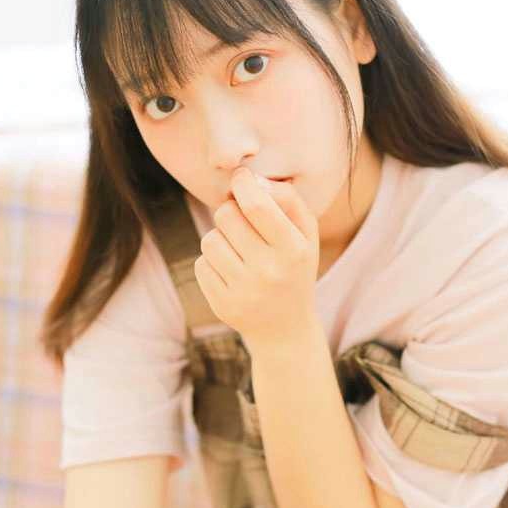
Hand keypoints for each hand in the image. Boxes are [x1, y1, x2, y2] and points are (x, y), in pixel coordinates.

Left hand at [194, 167, 319, 350]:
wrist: (285, 328)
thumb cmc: (294, 268)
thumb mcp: (306, 234)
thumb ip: (287, 199)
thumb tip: (250, 179)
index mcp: (294, 250)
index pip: (256, 205)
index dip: (242, 184)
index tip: (240, 179)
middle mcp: (270, 272)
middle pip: (226, 216)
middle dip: (229, 211)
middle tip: (241, 222)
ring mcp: (244, 291)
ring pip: (209, 240)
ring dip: (219, 238)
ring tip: (237, 249)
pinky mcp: (223, 305)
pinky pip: (202, 265)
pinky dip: (212, 263)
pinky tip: (230, 271)